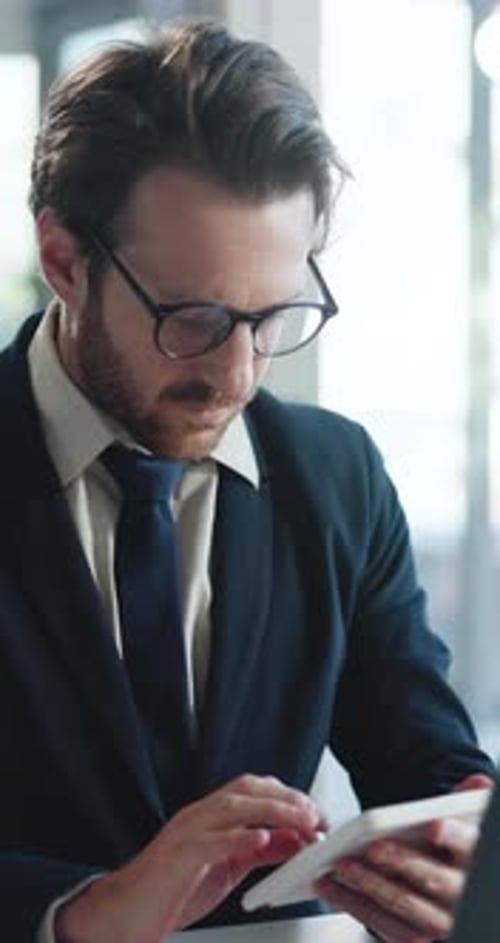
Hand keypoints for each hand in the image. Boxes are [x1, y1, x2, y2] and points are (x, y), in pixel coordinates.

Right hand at [55, 774, 322, 942]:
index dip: (285, 795)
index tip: (313, 810)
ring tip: (301, 820)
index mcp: (207, 817)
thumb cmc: (170, 891)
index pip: (250, 789)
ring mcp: (186, 833)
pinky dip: (240, 837)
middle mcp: (197, 816)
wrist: (123, 913)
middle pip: (245, 789)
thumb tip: (292, 841)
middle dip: (285, 797)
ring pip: (233, 807)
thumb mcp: (224, 869)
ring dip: (273, 810)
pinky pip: (212, 840)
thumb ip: (255, 852)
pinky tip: (261, 838)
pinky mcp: (179, 857)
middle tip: (314, 813)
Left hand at [315, 774, 493, 942]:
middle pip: (432, 877)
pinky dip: (355, 905)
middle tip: (372, 847)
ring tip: (342, 864)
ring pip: (404, 904)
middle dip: (401, 861)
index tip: (433, 825)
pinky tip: (333, 886)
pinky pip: (384, 924)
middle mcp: (461, 893)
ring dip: (369, 885)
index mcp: (474, 858)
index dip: (452, 835)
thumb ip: (465, 803)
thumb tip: (477, 782)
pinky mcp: (415, 937)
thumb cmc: (451, 851)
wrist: (450, 892)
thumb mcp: (465, 825)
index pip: (468, 844)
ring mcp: (439, 920)